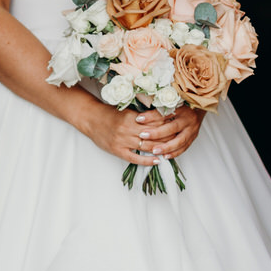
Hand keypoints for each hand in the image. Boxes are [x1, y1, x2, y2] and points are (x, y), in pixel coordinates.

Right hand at [81, 104, 201, 163]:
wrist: (91, 119)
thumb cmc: (109, 113)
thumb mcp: (126, 110)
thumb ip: (141, 115)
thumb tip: (161, 117)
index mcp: (131, 117)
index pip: (154, 121)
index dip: (167, 124)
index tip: (177, 125)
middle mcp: (127, 129)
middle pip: (153, 135)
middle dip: (167, 137)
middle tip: (179, 138)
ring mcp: (122, 141)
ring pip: (147, 146)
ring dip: (160, 149)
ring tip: (171, 150)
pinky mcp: (117, 151)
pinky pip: (135, 158)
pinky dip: (148, 161)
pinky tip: (157, 160)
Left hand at [135, 105, 202, 159]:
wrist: (199, 108)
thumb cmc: (182, 105)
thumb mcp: (172, 103)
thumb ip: (159, 108)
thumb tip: (141, 113)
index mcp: (181, 108)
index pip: (164, 112)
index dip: (151, 116)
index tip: (139, 118)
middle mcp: (188, 119)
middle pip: (172, 127)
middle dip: (157, 133)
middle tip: (143, 135)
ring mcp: (192, 130)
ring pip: (179, 140)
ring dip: (166, 147)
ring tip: (154, 151)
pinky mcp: (193, 138)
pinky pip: (184, 147)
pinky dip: (175, 153)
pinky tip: (165, 156)